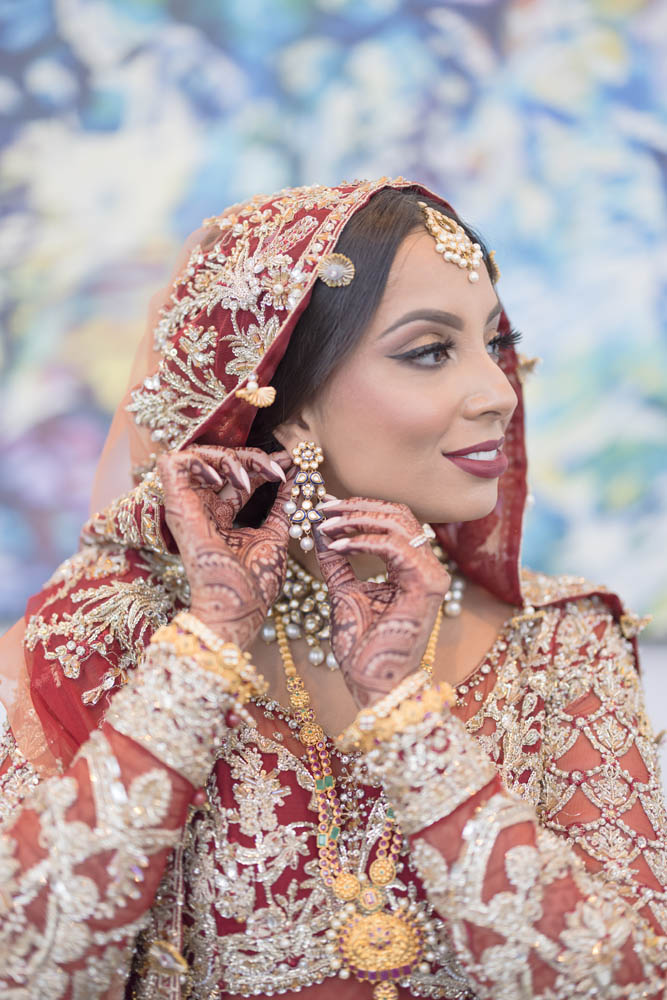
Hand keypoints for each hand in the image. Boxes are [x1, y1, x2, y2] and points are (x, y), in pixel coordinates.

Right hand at [158, 446, 295, 648]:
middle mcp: (201, 508)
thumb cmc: (255, 582)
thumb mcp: (275, 535)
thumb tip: (297, 480)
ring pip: (194, 456)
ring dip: (227, 457)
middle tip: (277, 468)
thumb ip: (282, 507)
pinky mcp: (176, 505)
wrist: (239, 605)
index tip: (289, 464)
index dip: (261, 464)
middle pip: (217, 463)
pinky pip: (173, 464)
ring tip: (250, 477)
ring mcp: (187, 506)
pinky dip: (199, 460)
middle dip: (251, 456)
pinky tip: (222, 478)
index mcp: (220, 517)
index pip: (236, 478)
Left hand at [313, 498, 449, 707]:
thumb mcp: (343, 591)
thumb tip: (319, 529)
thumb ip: (337, 561)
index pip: (391, 520)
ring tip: (327, 525)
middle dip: (356, 506)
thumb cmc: (362, 644)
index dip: (358, 507)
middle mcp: (427, 566)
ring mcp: (431, 575)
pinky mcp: (428, 586)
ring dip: (358, 519)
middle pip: (397, 513)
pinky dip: (365, 541)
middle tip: (323, 508)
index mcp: (411, 566)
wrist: (373, 682)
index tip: (324, 505)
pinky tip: (340, 546)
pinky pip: (396, 548)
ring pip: (399, 523)